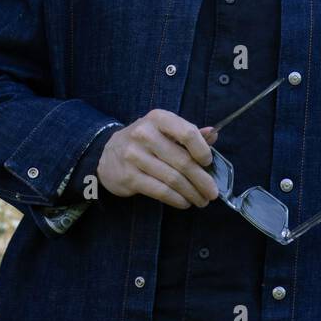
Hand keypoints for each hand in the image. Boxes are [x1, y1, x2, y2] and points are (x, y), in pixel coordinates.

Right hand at [96, 110, 219, 208]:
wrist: (107, 153)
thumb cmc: (144, 141)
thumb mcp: (163, 130)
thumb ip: (188, 133)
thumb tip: (214, 134)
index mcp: (158, 118)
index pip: (187, 132)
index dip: (202, 150)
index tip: (209, 163)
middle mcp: (145, 134)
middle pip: (182, 161)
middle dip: (202, 180)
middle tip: (212, 193)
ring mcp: (134, 156)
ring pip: (173, 179)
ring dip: (192, 193)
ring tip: (201, 200)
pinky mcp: (129, 177)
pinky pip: (160, 191)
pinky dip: (177, 199)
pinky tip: (184, 202)